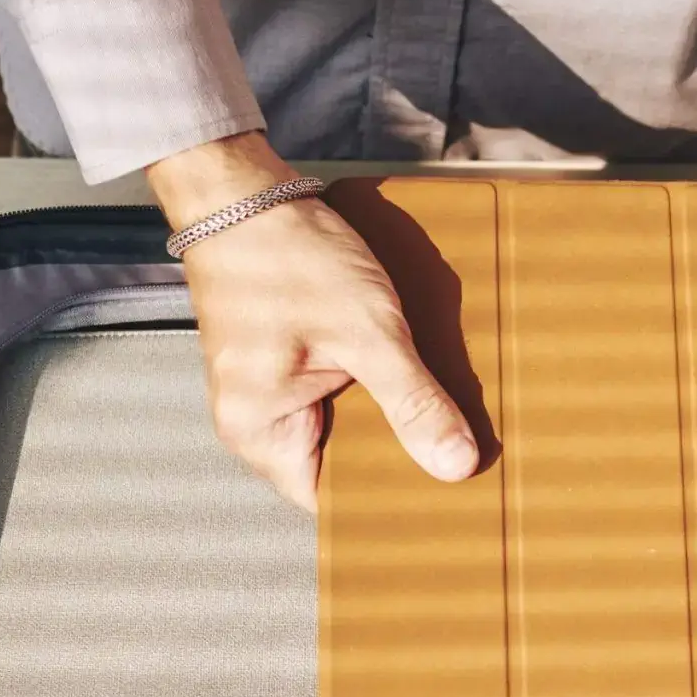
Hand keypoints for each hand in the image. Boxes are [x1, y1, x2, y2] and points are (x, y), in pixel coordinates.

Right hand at [148, 134, 475, 511]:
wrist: (242, 193)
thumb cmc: (287, 257)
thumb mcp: (368, 333)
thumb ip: (413, 402)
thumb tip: (454, 464)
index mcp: (258, 432)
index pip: (332, 503)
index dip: (386, 498)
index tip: (441, 495)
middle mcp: (252, 424)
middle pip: (336, 470)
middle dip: (392, 459)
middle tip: (453, 454)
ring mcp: (263, 395)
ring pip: (338, 432)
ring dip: (382, 421)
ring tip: (434, 417)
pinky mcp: (278, 366)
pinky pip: (330, 400)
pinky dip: (367, 392)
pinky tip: (403, 381)